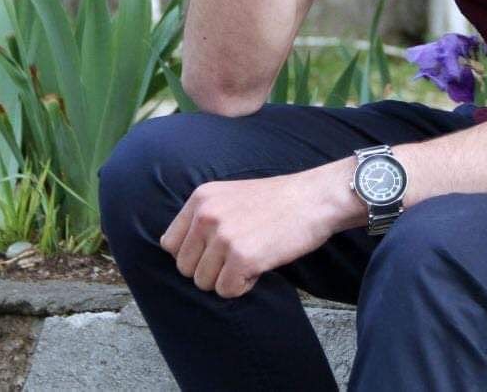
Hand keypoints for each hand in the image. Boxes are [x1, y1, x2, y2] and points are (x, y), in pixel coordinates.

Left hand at [159, 172, 334, 297]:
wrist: (316, 198)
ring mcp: (224, 236)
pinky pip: (226, 290)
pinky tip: (261, 265)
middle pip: (184, 268)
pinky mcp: (243, 257)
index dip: (193, 255)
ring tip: (252, 257)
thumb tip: (182, 256)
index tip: (216, 252)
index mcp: (201, 198)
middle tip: (239, 255)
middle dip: (210, 270)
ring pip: (204, 282)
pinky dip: (243, 286)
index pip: (170, 245)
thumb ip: (205, 218)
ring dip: (227, 278)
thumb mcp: (231, 196)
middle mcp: (207, 215)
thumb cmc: (278, 202)